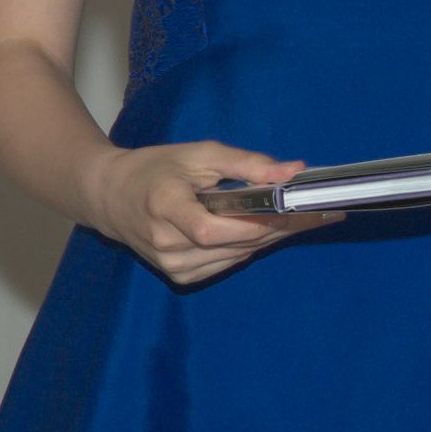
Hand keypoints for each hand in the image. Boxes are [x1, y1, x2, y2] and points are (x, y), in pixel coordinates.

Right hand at [84, 140, 316, 288]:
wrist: (110, 196)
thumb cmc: (155, 169)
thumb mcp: (198, 154)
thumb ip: (246, 163)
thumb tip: (293, 172)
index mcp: (165, 208)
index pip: (216, 228)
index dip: (260, 224)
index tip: (301, 211)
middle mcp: (167, 244)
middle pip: (236, 244)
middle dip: (282, 228)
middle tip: (320, 212)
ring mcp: (173, 266)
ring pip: (238, 256)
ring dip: (271, 239)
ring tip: (301, 220)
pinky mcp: (181, 277)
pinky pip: (228, 263)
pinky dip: (249, 247)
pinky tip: (264, 232)